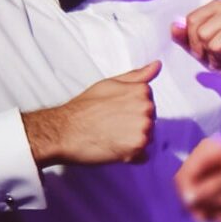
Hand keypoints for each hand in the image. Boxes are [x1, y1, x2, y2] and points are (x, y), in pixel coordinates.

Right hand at [23, 61, 158, 166]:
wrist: (64, 131)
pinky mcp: (138, 147)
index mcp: (142, 91)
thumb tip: (156, 65)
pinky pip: (144, 156)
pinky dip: (131, 156)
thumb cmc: (83, 108)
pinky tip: (114, 148)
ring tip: (112, 136)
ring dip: (133, 141)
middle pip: (151, 122)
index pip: (149, 105)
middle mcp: (146, 108)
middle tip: (112, 126)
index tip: (116, 112)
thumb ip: (137, 76)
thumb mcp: (110, 84)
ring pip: (148, 139)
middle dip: (135, 126)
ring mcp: (143, 128)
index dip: (131, 111)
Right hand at [175, 135, 220, 221]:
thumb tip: (187, 200)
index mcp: (208, 150)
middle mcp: (206, 159)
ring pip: (197, 198)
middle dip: (203, 206)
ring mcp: (212, 172)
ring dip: (211, 211)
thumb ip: (213, 188)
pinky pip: (209, 201)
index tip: (202, 214)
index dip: (189, 197)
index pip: (183, 177)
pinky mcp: (220, 184)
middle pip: (188, 190)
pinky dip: (217, 211)